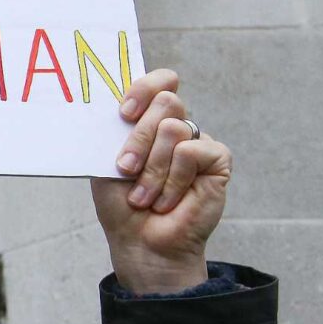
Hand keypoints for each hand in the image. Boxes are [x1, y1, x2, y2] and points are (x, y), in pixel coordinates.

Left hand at [91, 69, 231, 294]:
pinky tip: (168, 200)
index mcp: (149, 120)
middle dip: (139, 139)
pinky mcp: (217, 160)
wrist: (140, 241)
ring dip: (152, 168)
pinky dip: (172, 180)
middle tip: (126, 169)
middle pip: (166, 101)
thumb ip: (115, 130)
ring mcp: (198, 141)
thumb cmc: (121, 203)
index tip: (124, 113)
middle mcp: (176, 125)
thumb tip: (111, 100)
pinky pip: (191, 151)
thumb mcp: (106, 161)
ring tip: (145, 196)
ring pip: (174, 128)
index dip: (144, 88)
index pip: (160, 82)